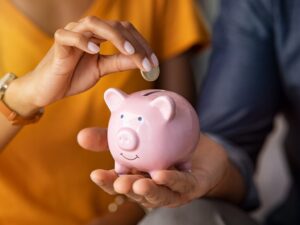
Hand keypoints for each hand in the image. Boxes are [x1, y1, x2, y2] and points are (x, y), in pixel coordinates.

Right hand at [6, 16, 158, 115]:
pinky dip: (82, 41)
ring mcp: (72, 34)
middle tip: (147, 62)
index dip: (141, 44)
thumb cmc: (74, 76)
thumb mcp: (101, 69)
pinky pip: (68, 36)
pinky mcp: (58, 43)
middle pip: (115, 26)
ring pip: (94, 24)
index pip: (125, 31)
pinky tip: (95, 51)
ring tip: (128, 52)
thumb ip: (119, 62)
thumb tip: (141, 61)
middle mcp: (88, 30)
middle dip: (134, 43)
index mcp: (100, 36)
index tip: (154, 63)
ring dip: (115, 37)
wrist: (49, 89)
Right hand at [78, 128, 231, 207]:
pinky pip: (181, 185)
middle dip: (126, 189)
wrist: (198, 145)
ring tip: (137, 184)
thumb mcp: (137, 137)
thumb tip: (81, 136)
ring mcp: (171, 190)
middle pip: (135, 192)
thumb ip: (111, 137)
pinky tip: (162, 174)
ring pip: (158, 195)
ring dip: (148, 191)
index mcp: (136, 176)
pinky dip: (172, 180)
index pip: (118, 182)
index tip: (95, 174)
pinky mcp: (190, 187)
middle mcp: (151, 186)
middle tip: (118, 182)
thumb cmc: (164, 144)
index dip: (107, 181)